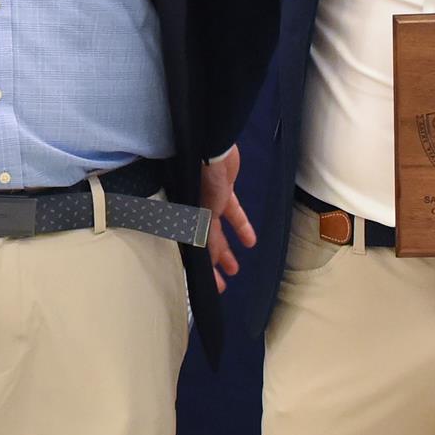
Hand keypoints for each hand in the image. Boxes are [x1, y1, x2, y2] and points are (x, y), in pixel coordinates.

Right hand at [199, 146, 256, 293]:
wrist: (212, 147)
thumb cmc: (200, 177)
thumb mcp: (200, 210)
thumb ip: (203, 236)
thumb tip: (206, 261)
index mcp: (184, 218)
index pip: (191, 249)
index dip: (200, 270)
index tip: (210, 288)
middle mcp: (194, 213)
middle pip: (204, 245)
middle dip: (214, 266)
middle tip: (222, 286)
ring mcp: (209, 202)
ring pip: (218, 232)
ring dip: (226, 250)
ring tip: (235, 269)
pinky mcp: (224, 191)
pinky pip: (232, 213)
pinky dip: (241, 226)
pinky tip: (250, 240)